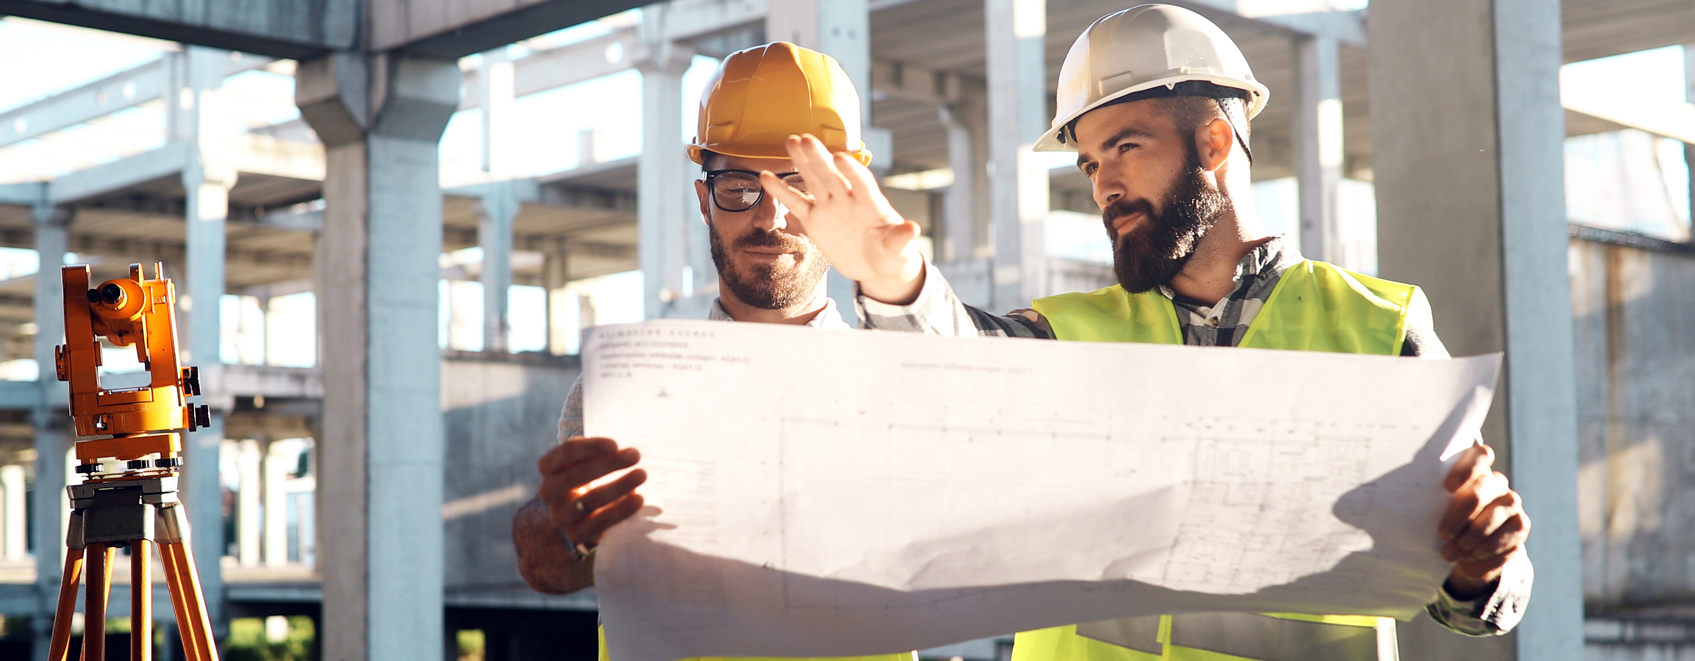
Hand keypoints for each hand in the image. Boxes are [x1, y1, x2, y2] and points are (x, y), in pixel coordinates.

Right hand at [535, 436, 647, 549]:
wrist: (578, 516)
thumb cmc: (588, 478)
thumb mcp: (586, 461)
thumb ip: (599, 453)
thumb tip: (629, 449)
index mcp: (548, 466)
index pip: (566, 452)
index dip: (591, 447)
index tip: (615, 444)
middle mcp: (548, 491)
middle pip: (577, 475)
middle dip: (609, 464)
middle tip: (635, 455)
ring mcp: (559, 515)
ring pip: (589, 500)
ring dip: (619, 486)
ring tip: (642, 474)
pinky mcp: (575, 534)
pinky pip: (598, 523)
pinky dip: (621, 510)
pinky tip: (638, 498)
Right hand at [761, 134, 925, 303]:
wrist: (877, 266)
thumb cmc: (893, 255)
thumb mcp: (900, 251)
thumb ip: (901, 239)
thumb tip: (913, 230)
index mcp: (871, 203)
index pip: (861, 183)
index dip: (852, 171)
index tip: (841, 157)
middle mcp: (848, 200)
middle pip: (833, 175)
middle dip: (820, 158)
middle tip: (805, 139)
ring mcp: (830, 207)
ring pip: (814, 181)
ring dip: (802, 162)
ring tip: (789, 142)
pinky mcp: (816, 221)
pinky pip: (797, 204)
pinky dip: (782, 192)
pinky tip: (766, 177)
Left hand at [1438, 443, 1529, 598]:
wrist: (1466, 546)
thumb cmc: (1443, 518)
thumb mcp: (1434, 507)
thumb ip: (1426, 498)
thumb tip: (1387, 500)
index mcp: (1478, 471)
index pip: (1481, 455)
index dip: (1466, 469)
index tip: (1447, 488)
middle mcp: (1499, 486)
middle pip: (1479, 494)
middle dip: (1457, 518)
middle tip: (1442, 535)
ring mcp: (1513, 508)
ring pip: (1491, 523)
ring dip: (1467, 543)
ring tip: (1449, 555)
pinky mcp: (1520, 532)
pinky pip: (1503, 547)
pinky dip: (1482, 560)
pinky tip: (1466, 565)